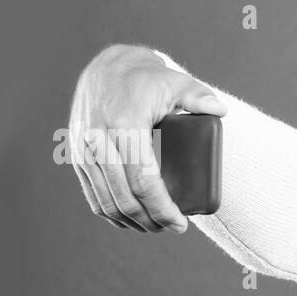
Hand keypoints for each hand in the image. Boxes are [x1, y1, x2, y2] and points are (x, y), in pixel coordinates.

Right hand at [67, 44, 226, 231]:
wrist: (106, 68)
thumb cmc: (146, 78)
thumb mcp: (176, 82)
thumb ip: (198, 95)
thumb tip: (221, 111)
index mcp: (124, 125)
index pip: (143, 181)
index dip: (162, 209)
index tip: (181, 224)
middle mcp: (98, 139)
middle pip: (124, 197)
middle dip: (150, 221)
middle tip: (172, 228)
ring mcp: (83, 148)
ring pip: (105, 200)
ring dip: (130, 221)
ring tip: (155, 227)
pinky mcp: (76, 154)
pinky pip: (91, 193)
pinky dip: (110, 213)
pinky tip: (129, 221)